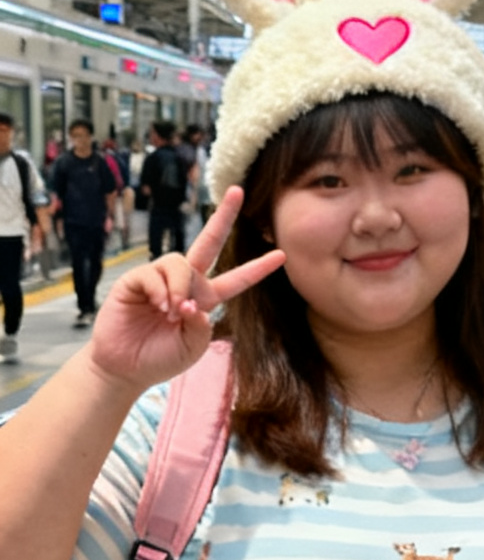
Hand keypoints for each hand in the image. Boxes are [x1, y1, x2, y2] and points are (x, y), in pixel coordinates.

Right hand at [87, 186, 285, 393]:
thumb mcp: (193, 347)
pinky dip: (162, 291)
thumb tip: (193, 304)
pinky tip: (159, 307)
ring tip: (172, 312)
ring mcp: (160, 278)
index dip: (257, 269)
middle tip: (237, 191)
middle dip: (223, 217)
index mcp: (206, 299)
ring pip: (181, 262)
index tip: (282, 255)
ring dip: (181, 288)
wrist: (126, 367)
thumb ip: (202, 326)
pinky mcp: (135, 280)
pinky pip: (154, 273)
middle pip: (208, 242)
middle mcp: (186, 283)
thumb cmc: (161, 358)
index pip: (236, 280)